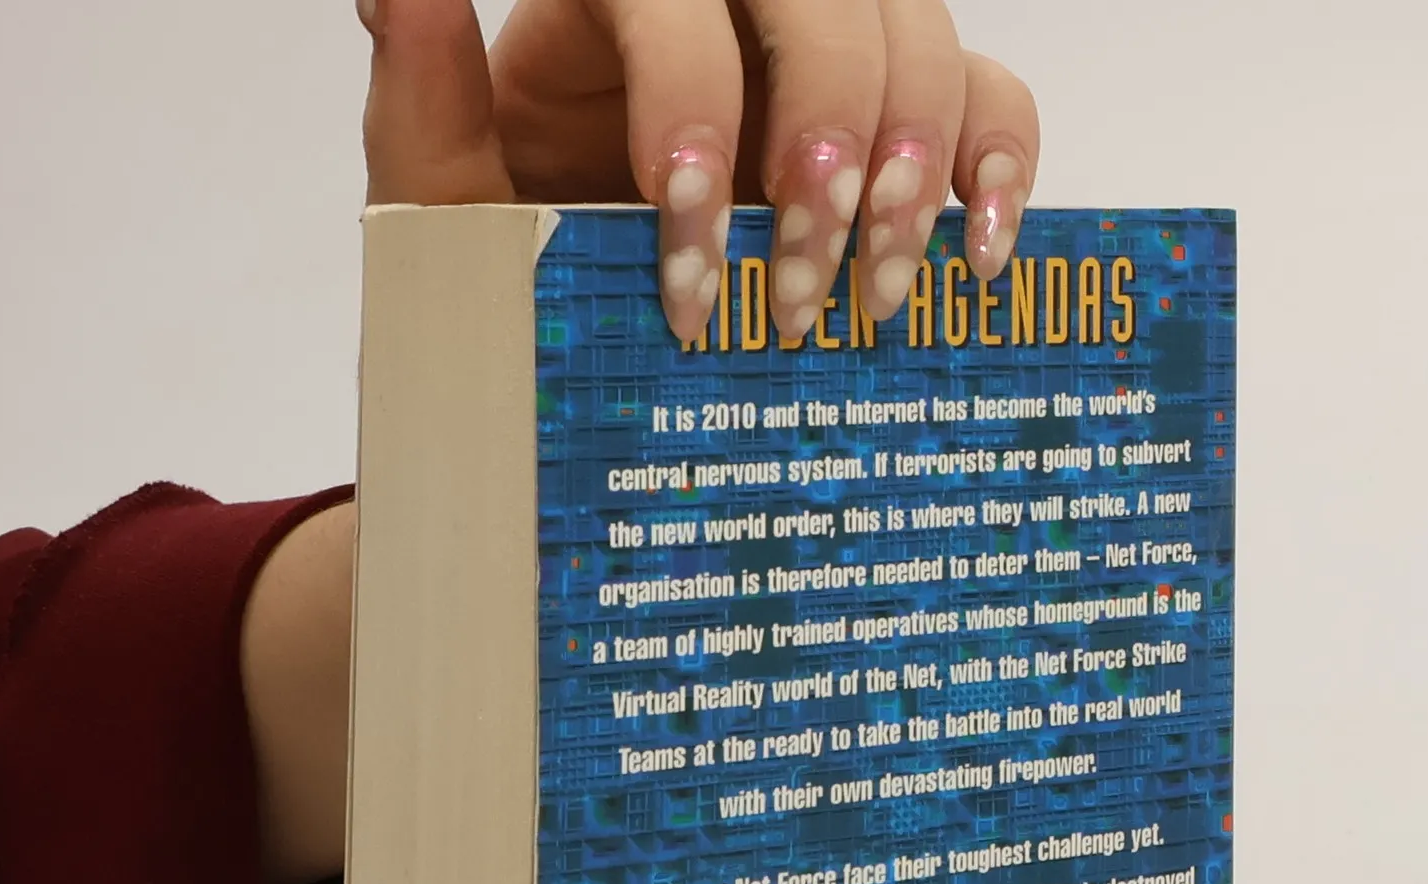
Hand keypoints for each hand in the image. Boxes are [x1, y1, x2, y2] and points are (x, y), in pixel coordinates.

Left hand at [358, 0, 1039, 342]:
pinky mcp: (899, 116)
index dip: (692, 101)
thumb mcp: (449, 203)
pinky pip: (990, 94)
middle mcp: (735, 1)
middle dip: (825, 143)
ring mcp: (829, 52)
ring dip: (916, 165)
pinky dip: (1002, 165)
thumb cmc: (515, 249)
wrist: (581, 309)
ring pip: (920, 34)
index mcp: (618, 0)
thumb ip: (425, 104)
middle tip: (799, 287)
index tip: (687, 244)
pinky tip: (976, 258)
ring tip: (874, 294)